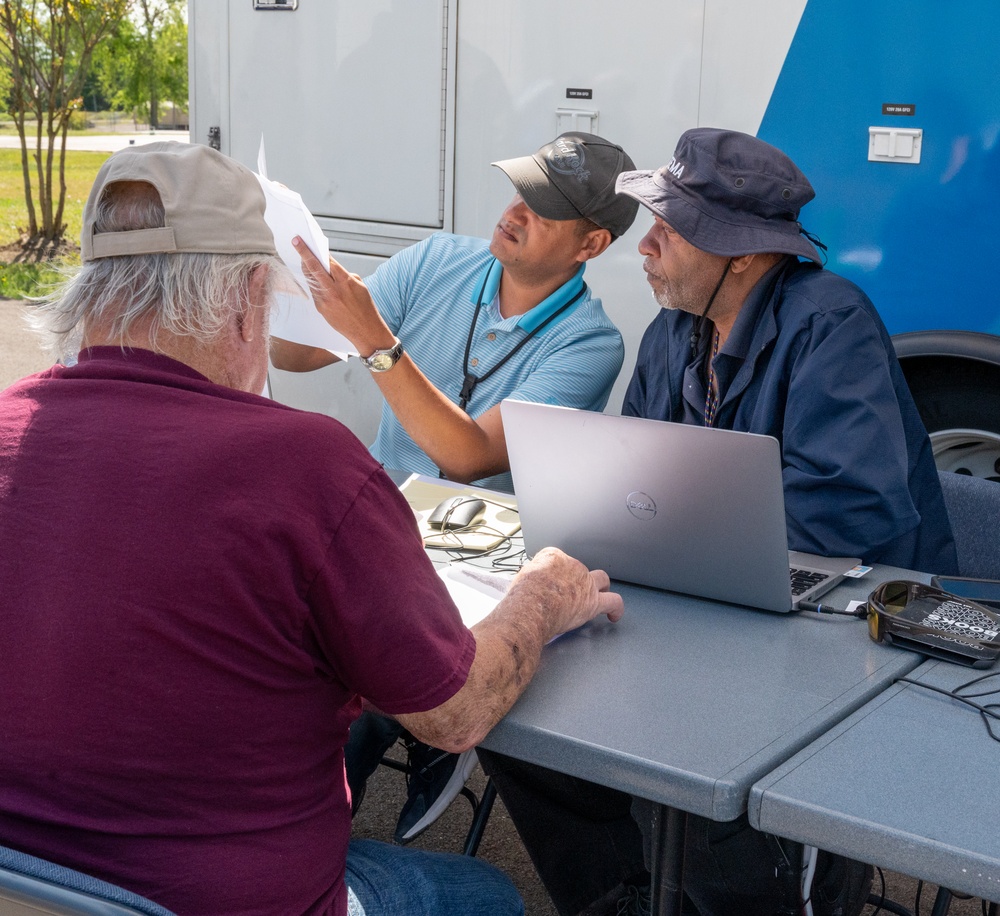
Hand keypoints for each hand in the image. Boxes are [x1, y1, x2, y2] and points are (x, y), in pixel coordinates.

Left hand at [292, 236, 395, 354]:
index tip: (304, 241)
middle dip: (304, 253)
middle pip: (314, 268)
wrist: (366, 332)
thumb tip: (331, 268)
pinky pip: (314, 291)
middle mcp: (334, 291)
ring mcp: (325, 301)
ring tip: (304, 259)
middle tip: (296, 242)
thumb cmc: (366, 309)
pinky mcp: (321, 309)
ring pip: (311, 280)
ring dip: (307, 268)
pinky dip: (313, 283)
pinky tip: (312, 278)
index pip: (327, 261)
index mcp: (346, 282)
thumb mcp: (361, 287)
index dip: (314, 250)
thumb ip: (346, 275)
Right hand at [508, 546, 623, 640]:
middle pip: (579, 570)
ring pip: (601, 580)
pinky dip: (616, 609)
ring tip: (600, 595)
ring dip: (601, 587)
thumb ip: (529, 579)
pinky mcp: (593, 601)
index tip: (550, 584)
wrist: (532, 605)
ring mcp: (585, 582)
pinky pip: (613, 602)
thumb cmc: (522, 595)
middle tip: (569, 593)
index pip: (559, 560)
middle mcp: (572, 564)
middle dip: (576, 580)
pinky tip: (614, 616)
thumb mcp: (520, 578)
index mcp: (552, 556)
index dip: (555, 574)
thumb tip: (527, 588)